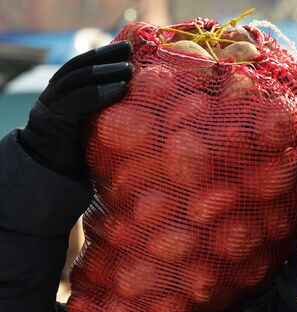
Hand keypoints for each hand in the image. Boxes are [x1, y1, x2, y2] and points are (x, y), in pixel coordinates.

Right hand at [19, 40, 132, 179]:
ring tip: (129, 69)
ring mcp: (50, 105)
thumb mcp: (96, 128)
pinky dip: (99, 92)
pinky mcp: (52, 119)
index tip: (127, 47)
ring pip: (77, 79)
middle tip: (129, 50)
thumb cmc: (81, 155)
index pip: (83, 66)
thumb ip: (109, 113)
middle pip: (80, 67)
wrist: (51, 176)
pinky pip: (77, 101)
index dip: (103, 55)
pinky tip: (120, 89)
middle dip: (105, 56)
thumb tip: (144, 105)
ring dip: (105, 72)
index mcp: (64, 93)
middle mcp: (55, 94)